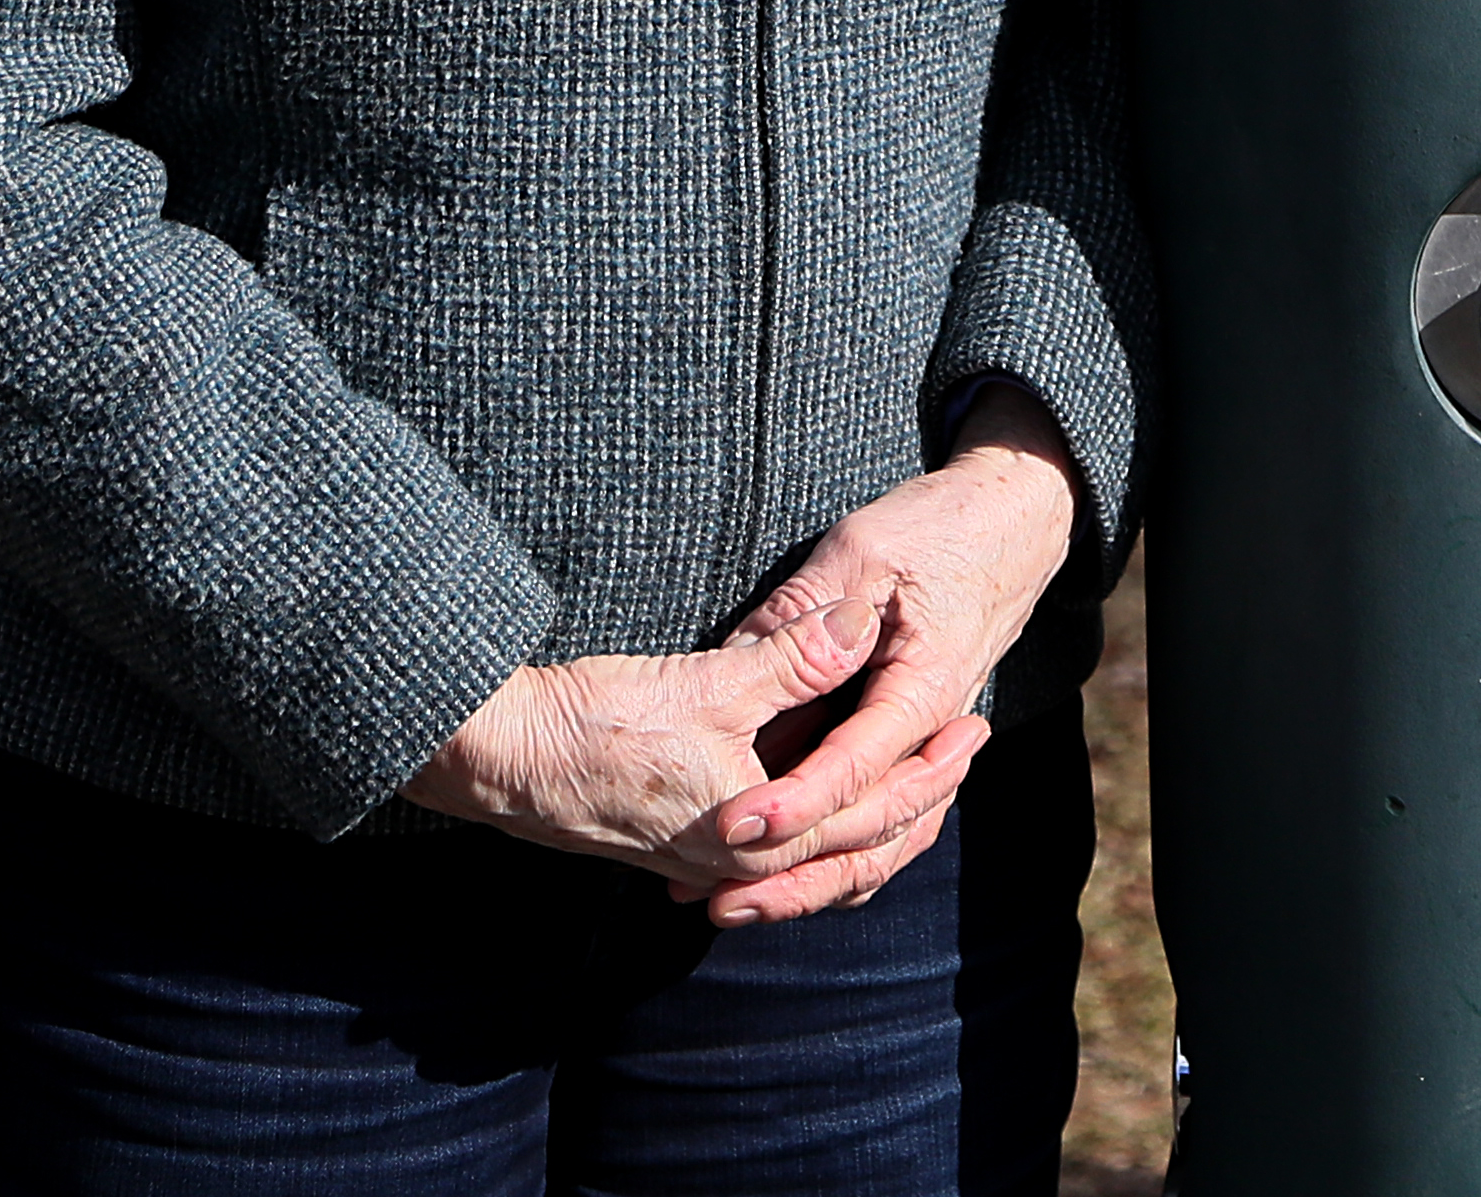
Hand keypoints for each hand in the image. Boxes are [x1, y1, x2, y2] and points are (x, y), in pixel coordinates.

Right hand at [401, 609, 948, 892]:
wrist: (506, 763)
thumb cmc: (600, 723)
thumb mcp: (709, 681)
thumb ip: (793, 656)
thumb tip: (861, 618)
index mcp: (761, 833)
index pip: (874, 811)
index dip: (931, 768)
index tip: (974, 726)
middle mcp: (743, 862)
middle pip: (858, 844)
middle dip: (920, 796)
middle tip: (968, 743)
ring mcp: (713, 860)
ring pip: (820, 856)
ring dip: (874, 819)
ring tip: (919, 772)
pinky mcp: (688, 845)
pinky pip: (782, 852)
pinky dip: (824, 829)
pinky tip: (834, 798)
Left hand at [701, 383, 1085, 927]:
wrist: (1013, 523)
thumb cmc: (939, 527)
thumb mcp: (863, 550)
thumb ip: (804, 611)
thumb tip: (739, 658)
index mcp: (925, 687)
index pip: (854, 766)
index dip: (792, 803)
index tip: (729, 826)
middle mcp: (932, 732)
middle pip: (868, 833)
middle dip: (789, 874)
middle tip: (712, 898)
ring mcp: (927, 745)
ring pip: (877, 846)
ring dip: (806, 884)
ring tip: (727, 906)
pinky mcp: (912, 745)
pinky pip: (879, 825)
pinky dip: (829, 859)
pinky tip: (770, 875)